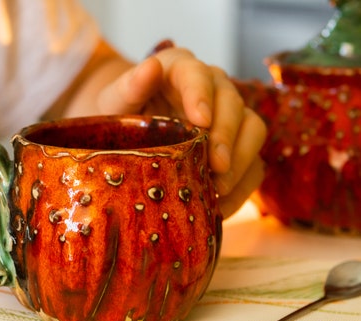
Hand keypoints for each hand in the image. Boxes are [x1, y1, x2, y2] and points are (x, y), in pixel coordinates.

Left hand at [63, 40, 266, 217]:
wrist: (128, 135)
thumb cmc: (121, 113)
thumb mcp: (116, 100)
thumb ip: (130, 86)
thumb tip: (151, 67)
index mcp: (180, 69)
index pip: (197, 73)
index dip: (202, 95)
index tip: (200, 121)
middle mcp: (212, 87)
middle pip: (233, 102)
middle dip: (226, 135)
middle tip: (216, 165)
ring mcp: (227, 116)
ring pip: (252, 129)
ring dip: (241, 160)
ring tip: (219, 188)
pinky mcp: (235, 145)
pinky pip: (252, 161)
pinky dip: (241, 184)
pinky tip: (221, 204)